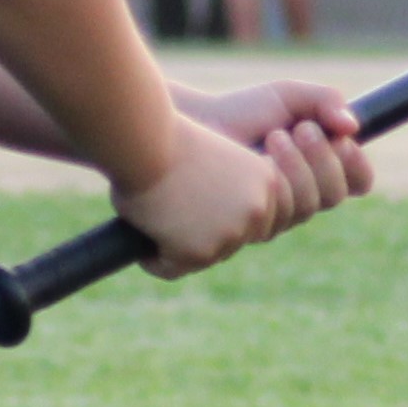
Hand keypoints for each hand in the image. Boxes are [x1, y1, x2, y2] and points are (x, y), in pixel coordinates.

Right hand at [116, 119, 291, 278]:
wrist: (147, 139)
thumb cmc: (167, 138)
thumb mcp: (216, 159)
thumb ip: (226, 188)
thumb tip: (211, 214)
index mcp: (266, 181)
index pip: (256, 219)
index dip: (225, 219)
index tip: (199, 215)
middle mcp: (257, 210)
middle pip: (233, 242)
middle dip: (206, 239)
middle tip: (176, 231)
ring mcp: (232, 233)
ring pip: (204, 257)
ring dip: (181, 252)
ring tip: (155, 237)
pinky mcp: (201, 251)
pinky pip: (171, 268)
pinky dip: (155, 262)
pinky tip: (141, 250)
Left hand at [182, 78, 374, 233]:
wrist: (195, 125)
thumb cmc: (241, 111)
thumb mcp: (288, 97)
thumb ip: (325, 100)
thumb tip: (352, 126)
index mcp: (321, 169)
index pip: (358, 182)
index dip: (356, 165)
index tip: (342, 139)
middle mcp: (303, 198)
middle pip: (334, 196)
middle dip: (322, 159)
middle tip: (300, 129)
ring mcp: (278, 216)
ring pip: (307, 208)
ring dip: (297, 168)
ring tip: (274, 137)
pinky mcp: (250, 226)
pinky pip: (276, 218)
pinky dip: (272, 186)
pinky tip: (254, 160)